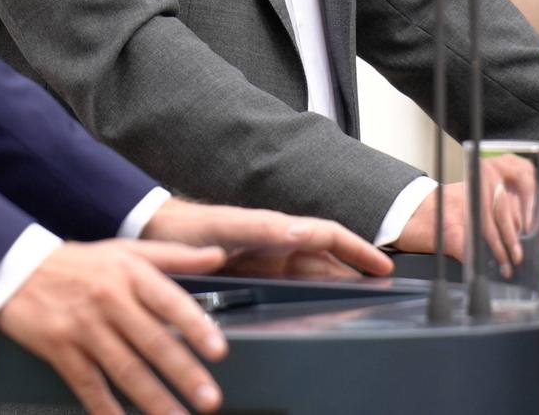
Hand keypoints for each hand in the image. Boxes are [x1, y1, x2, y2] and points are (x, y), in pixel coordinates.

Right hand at [0, 239, 229, 414]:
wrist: (18, 270)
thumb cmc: (80, 263)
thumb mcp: (127, 251)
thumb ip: (175, 255)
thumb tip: (218, 255)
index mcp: (130, 274)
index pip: (170, 301)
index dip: (196, 327)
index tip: (218, 350)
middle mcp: (109, 300)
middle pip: (152, 341)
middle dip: (183, 373)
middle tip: (209, 399)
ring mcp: (84, 328)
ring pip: (124, 369)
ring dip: (153, 399)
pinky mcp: (60, 350)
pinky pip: (88, 385)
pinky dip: (105, 408)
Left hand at [142, 199, 390, 280]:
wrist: (154, 234)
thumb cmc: (186, 227)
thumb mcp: (224, 228)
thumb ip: (259, 229)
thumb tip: (297, 232)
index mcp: (274, 228)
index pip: (328, 235)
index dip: (358, 249)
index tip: (383, 265)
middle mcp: (274, 243)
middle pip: (327, 258)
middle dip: (356, 270)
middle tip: (383, 291)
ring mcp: (265, 261)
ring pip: (312, 274)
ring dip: (337, 284)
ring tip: (360, 302)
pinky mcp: (252, 276)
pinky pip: (291, 286)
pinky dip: (311, 296)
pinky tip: (318, 310)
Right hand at [393, 159, 538, 286]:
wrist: (428, 216)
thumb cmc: (475, 214)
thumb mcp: (512, 215)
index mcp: (520, 174)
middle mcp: (502, 176)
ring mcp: (478, 193)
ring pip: (514, 224)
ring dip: (534, 253)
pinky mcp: (458, 218)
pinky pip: (485, 240)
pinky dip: (499, 256)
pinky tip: (512, 269)